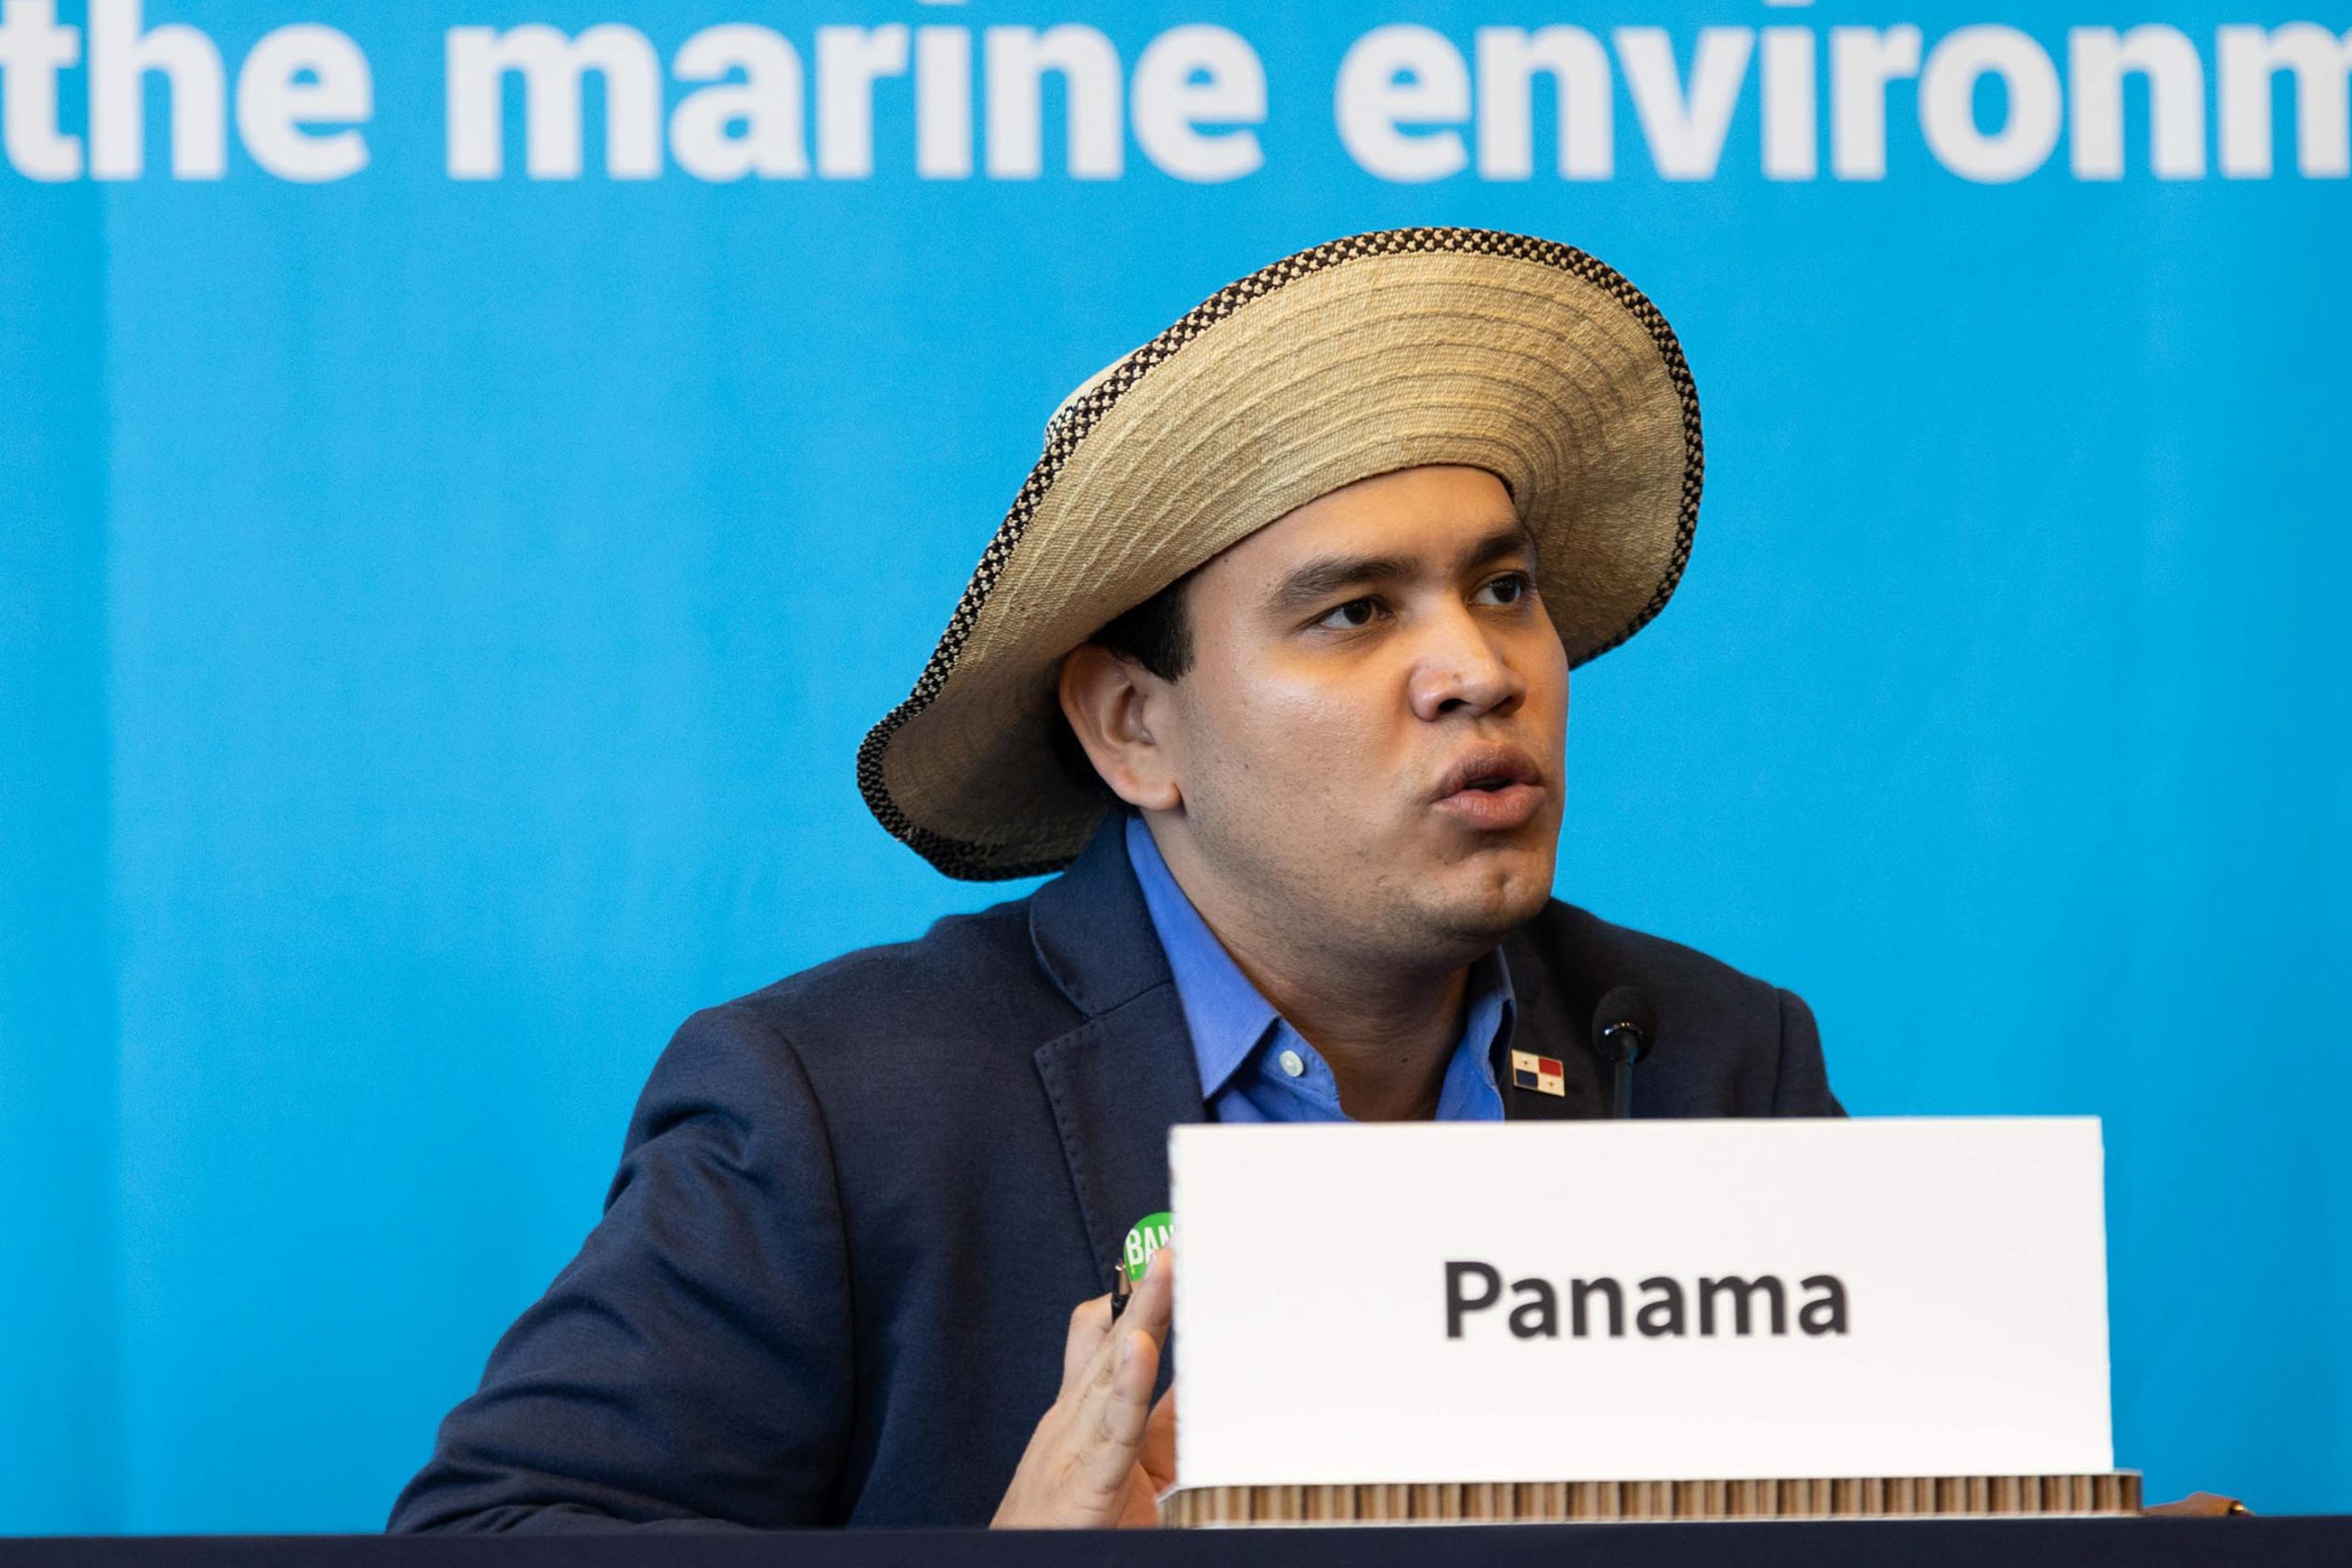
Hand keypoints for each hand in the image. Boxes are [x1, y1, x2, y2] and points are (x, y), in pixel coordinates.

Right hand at [992, 1248, 1177, 1527]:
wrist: (1020, 1567)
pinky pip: (1114, 1429)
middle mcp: (1076, 1415)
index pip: (1111, 1336)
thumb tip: (1193, 1386)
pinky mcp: (1090, 1481)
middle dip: (1147, 1286)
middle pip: (1115, 1335)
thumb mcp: (1119, 1465)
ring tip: (1167, 1264)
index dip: (1139, 1293)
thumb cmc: (1070, 1521)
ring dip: (1145, 1312)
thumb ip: (1155, 1427)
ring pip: (1115, 1367)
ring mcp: (1078, 1443)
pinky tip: (1143, 1349)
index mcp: (1083, 1410)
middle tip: (1176, 1235)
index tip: (1167, 1251)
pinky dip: (1128, 1385)